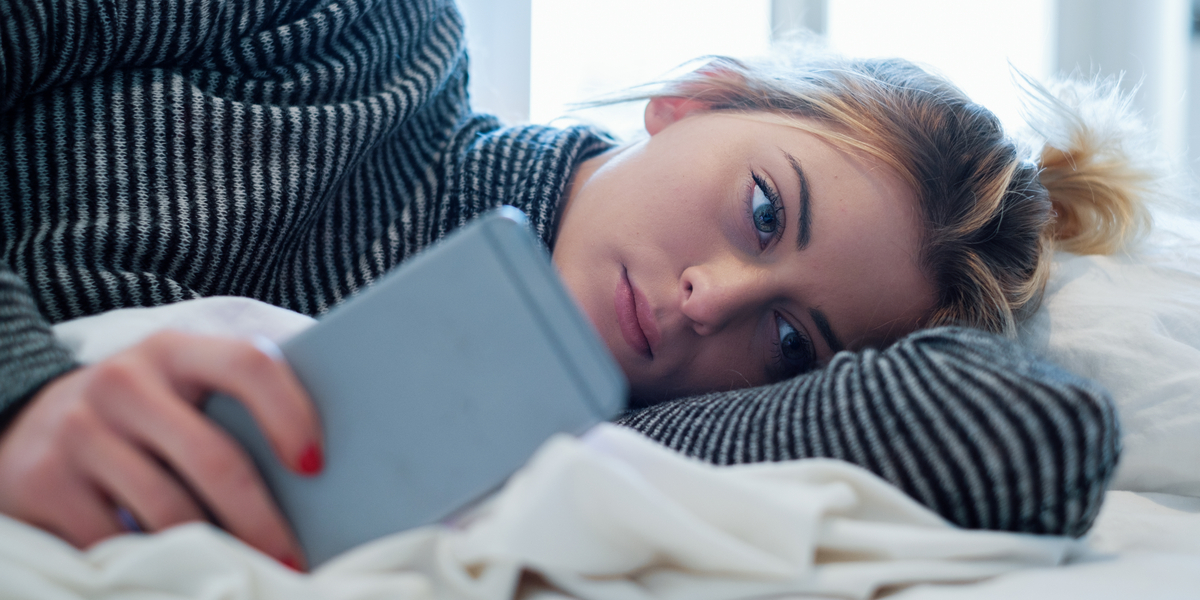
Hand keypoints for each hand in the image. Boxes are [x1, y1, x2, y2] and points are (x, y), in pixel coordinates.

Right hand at [0, 331, 320, 568]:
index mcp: (175, 350)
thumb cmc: (142, 413)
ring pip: (168, 511)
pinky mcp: (42, 480)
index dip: (290, 415)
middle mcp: (124, 381)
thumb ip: (237, 406)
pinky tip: (177, 573)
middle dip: (261, 520)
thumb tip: (316, 468)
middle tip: (291, 561)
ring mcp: (79, 429)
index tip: (314, 467)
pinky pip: (114, 540)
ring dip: (214, 552)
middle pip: (214, 458)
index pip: (249, 365)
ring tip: (244, 573)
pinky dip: (153, 564)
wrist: (28, 425)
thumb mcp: (181, 389)